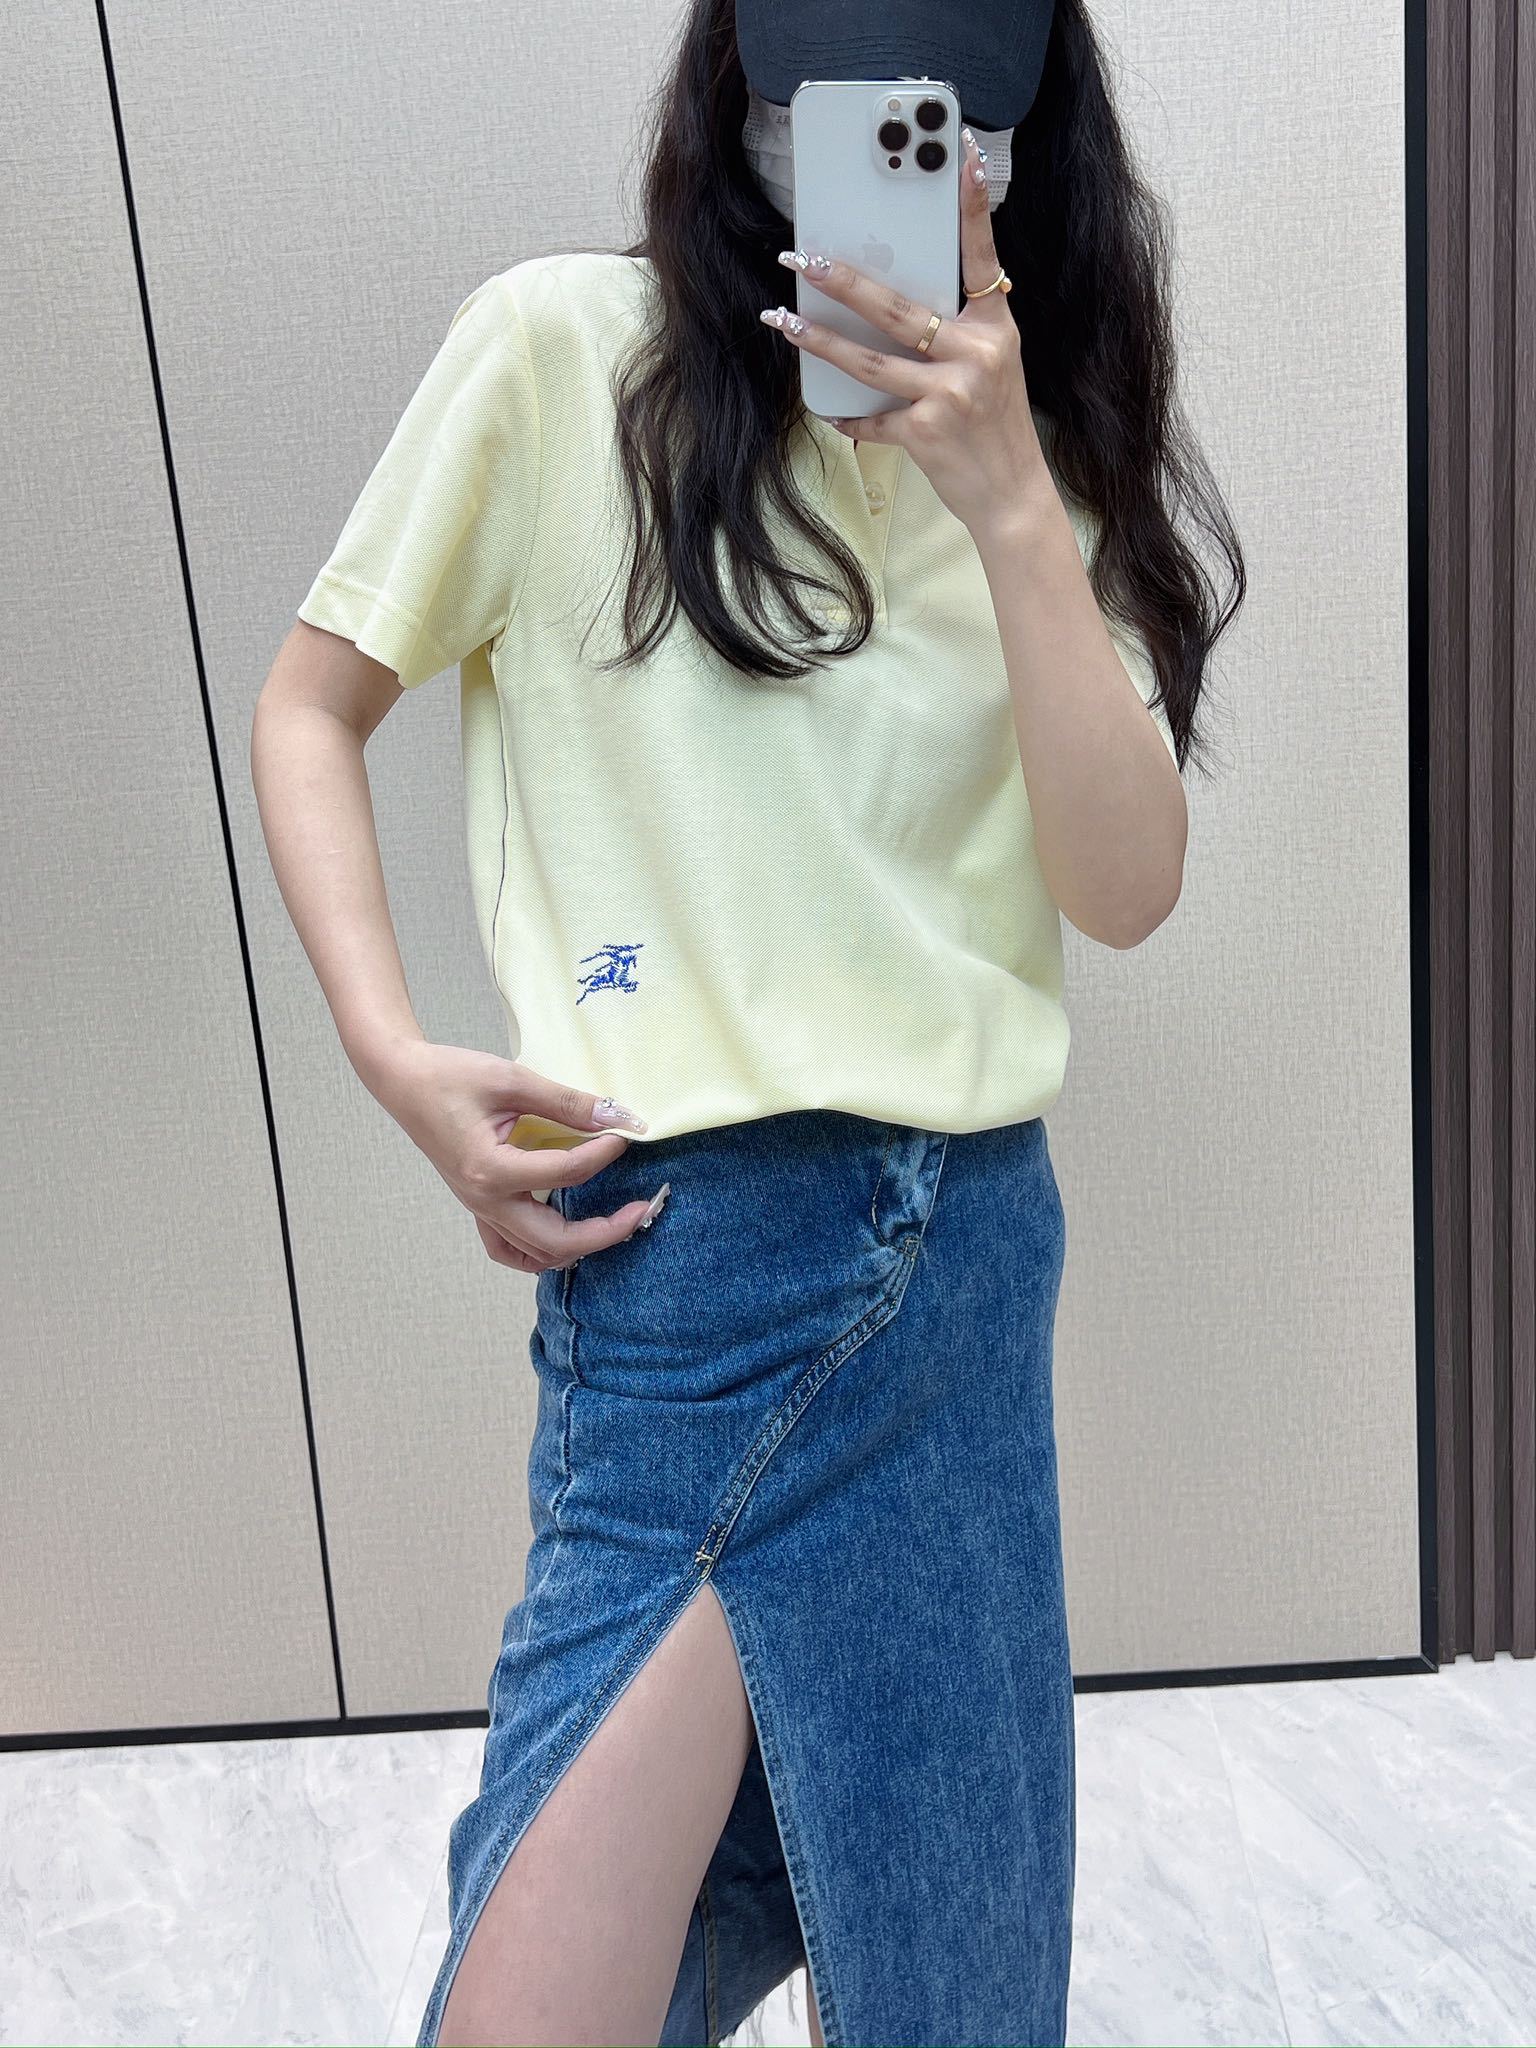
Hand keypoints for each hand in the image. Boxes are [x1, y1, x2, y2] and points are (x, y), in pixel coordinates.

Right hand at [367, 1038, 668, 1272]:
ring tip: (614, 1221)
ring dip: (580, 1245)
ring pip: (537, 1254)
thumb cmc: (451, 1076)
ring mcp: (480, 1209)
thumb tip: (617, 1115)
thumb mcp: (512, 1080)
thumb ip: (567, 1102)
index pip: (566, 1174)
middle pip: (557, 1241)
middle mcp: (485, 1201)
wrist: (405, 1083)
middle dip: (607, 1231)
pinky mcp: (479, 1206)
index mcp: (491, 1170)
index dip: (603, 1153)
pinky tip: (565, 1231)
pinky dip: (542, 1250)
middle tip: (642, 1209)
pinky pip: (511, 1249)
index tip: (625, 1133)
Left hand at [759, 127, 1048, 541]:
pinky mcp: (927, 432)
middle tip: (803, 258)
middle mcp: (977, 354)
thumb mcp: (994, 366)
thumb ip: (958, 332)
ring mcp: (951, 393)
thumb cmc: (996, 427)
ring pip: (870, 360)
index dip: (973, 207)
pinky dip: (847, 416)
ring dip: (819, 339)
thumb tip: (893, 304)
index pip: (983, 257)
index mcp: (996, 328)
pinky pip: (871, 417)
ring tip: (783, 318)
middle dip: (844, 282)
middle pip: (898, 308)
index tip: (965, 156)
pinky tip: (824, 407)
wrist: (1013, 496)